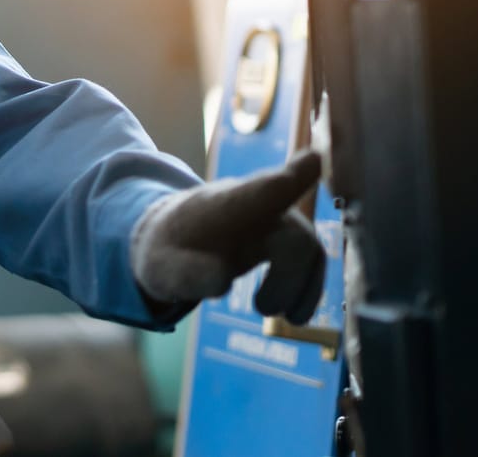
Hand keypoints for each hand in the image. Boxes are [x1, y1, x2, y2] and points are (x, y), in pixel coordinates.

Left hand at [130, 150, 327, 323]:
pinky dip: (307, 290)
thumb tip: (222, 280)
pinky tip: (294, 314)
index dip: (293, 177)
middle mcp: (257, 206)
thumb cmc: (167, 251)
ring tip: (282, 317)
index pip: (264, 189)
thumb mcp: (161, 268)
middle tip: (262, 309)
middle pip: (295, 233)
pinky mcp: (284, 240)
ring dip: (301, 288)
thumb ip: (186, 273)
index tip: (316, 159)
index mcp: (225, 204)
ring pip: (309, 248)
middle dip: (288, 277)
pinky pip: (310, 261)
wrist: (173, 242)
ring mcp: (273, 220)